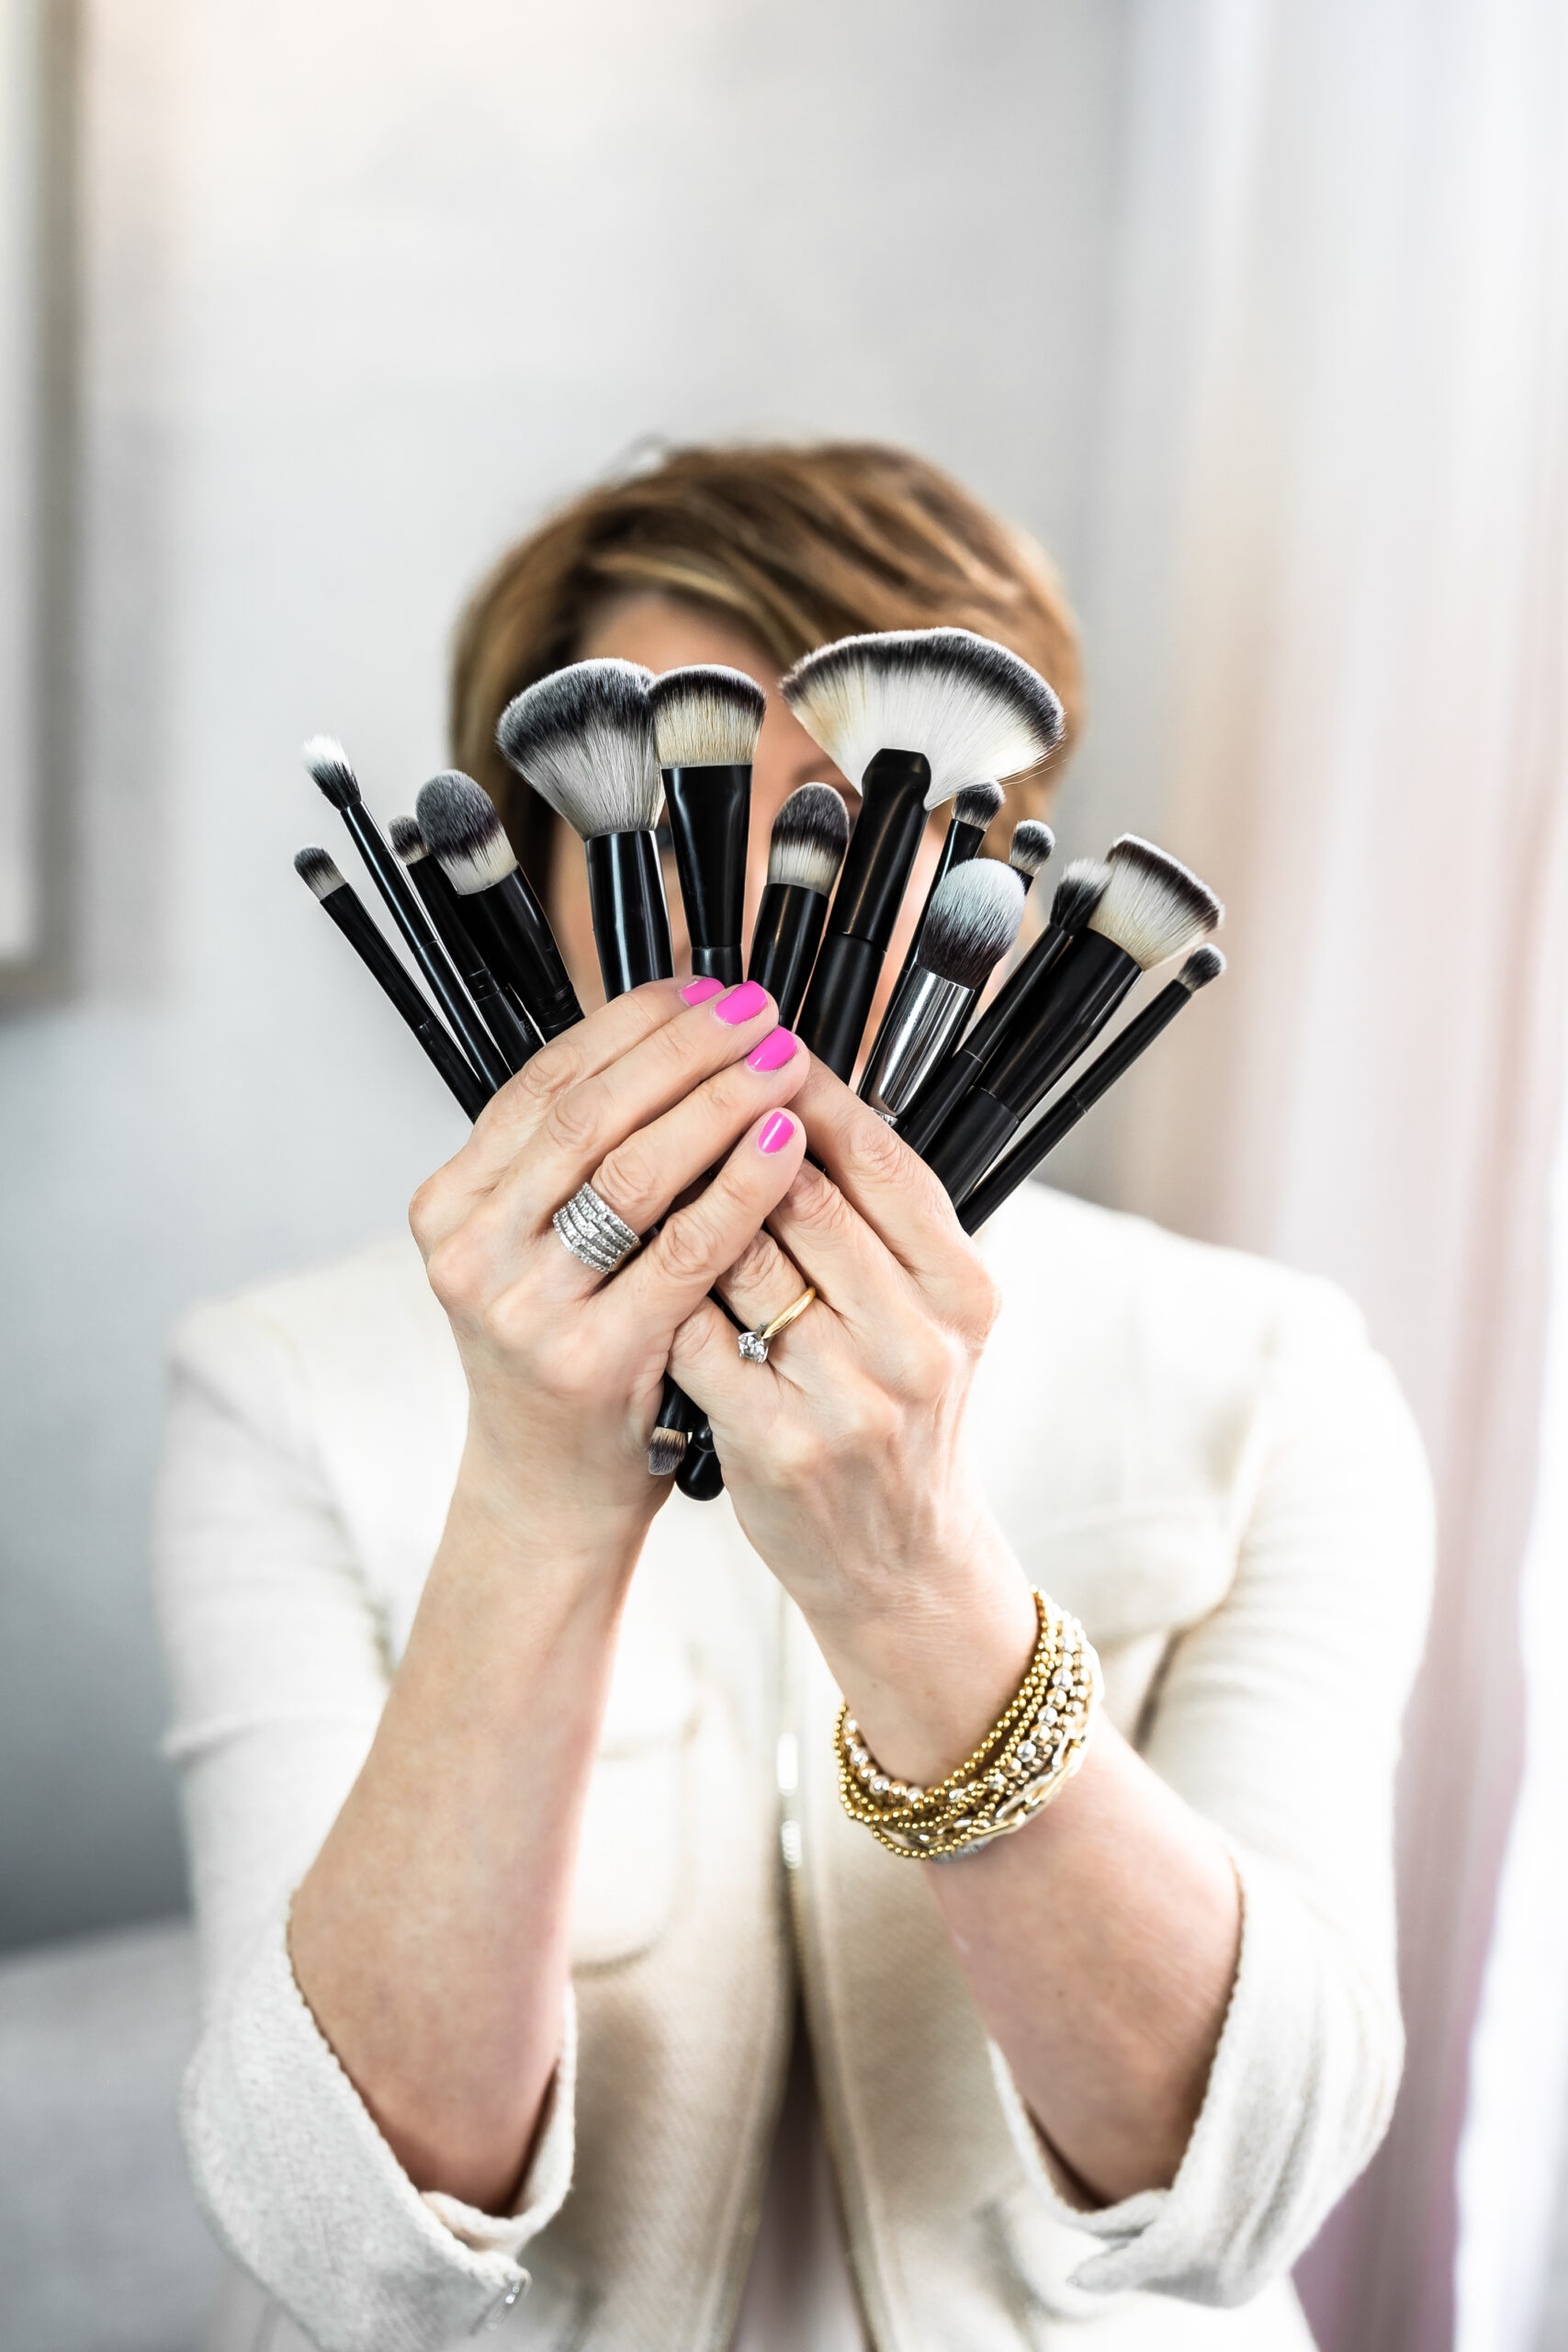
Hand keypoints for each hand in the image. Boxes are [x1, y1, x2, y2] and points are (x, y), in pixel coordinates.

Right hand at [409, 977, 808, 1557]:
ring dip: (719, 1101)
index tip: (705, 989)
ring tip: (783, 1062)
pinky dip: (741, 1187)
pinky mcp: (586, 1357)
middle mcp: (471, 1248)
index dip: (633, 1023)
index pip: (547, 1080)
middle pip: (589, 1113)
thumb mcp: (539, 1248)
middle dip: (684, 1049)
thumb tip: (681, 1032)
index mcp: (451, 1203)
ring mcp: (520, 1306)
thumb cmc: (566, 1353)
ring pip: (632, 1171)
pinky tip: (786, 1146)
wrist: (548, 1492)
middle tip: (758, 1012)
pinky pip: (683, 1250)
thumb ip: (579, 1159)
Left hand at [667, 1063, 1037, 1784]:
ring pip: (744, 1260)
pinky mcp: (781, 1449)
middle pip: (806, 1195)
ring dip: (686, 1209)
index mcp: (962, 1290)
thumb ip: (880, 1219)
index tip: (746, 1043)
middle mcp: (919, 1342)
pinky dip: (664, 1297)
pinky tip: (637, 1271)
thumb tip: (795, 1093)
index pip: (878, 1155)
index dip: (802, 1089)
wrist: (900, 1565)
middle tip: (675, 1090)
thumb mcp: (924, 1316)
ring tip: (645, 1171)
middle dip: (731, 1135)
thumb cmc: (896, 1417)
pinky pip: (698, 1340)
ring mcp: (852, 1400)